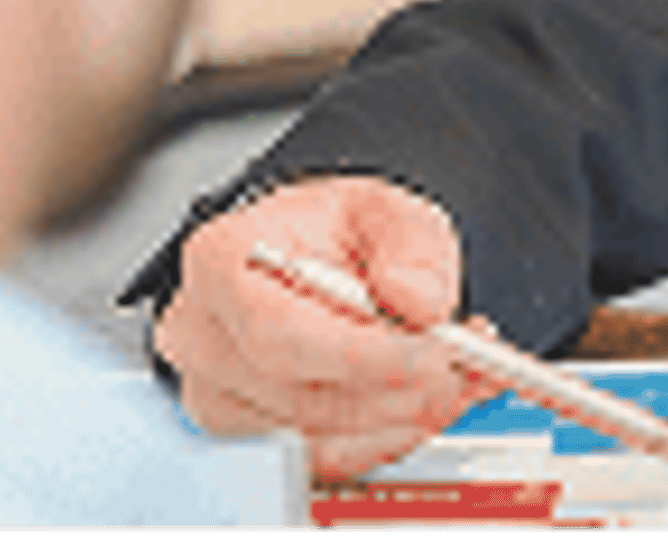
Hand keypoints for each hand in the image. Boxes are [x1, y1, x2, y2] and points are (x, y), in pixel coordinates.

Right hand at [151, 175, 506, 480]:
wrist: (302, 255)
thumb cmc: (326, 232)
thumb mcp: (383, 208)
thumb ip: (412, 244)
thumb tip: (418, 300)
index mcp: (221, 262)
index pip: (280, 332)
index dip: (363, 357)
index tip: (432, 356)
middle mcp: (204, 336)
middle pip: (300, 394)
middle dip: (398, 393)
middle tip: (462, 372)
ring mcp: (217, 393)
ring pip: (314, 436)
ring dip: (402, 419)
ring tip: (456, 381)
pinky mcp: (248, 434)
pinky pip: (321, 460)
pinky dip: (387, 440)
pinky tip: (423, 406)